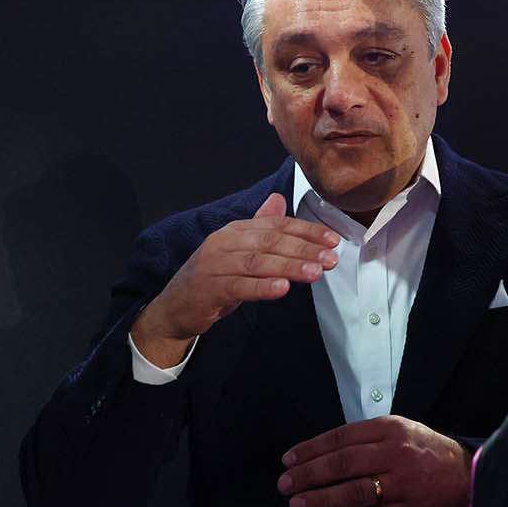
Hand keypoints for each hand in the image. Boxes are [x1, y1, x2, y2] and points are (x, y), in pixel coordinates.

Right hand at [130, 193, 338, 366]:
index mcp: (235, 230)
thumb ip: (260, 227)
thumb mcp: (239, 251)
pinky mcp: (208, 288)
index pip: (276, 225)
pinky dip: (263, 287)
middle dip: (303, 249)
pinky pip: (239, 286)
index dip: (306, 231)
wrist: (175, 307)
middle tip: (329, 259)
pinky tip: (283, 288)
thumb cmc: (213, 279)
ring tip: (314, 272)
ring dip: (289, 266)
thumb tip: (279, 200)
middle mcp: (224, 242)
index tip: (332, 241)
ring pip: (257, 262)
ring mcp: (214, 264)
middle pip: (269, 241)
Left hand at [278, 416, 471, 506]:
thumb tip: (322, 457)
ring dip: (319, 498)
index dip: (311, 449)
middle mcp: (394, 453)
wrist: (471, 475)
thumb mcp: (401, 431)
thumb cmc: (429, 453)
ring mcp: (402, 484)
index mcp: (390, 429)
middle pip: (342, 463)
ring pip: (352, 491)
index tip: (289, 459)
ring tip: (297, 503)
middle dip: (308, 474)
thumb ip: (366, 440)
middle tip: (284, 483)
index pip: (341, 437)